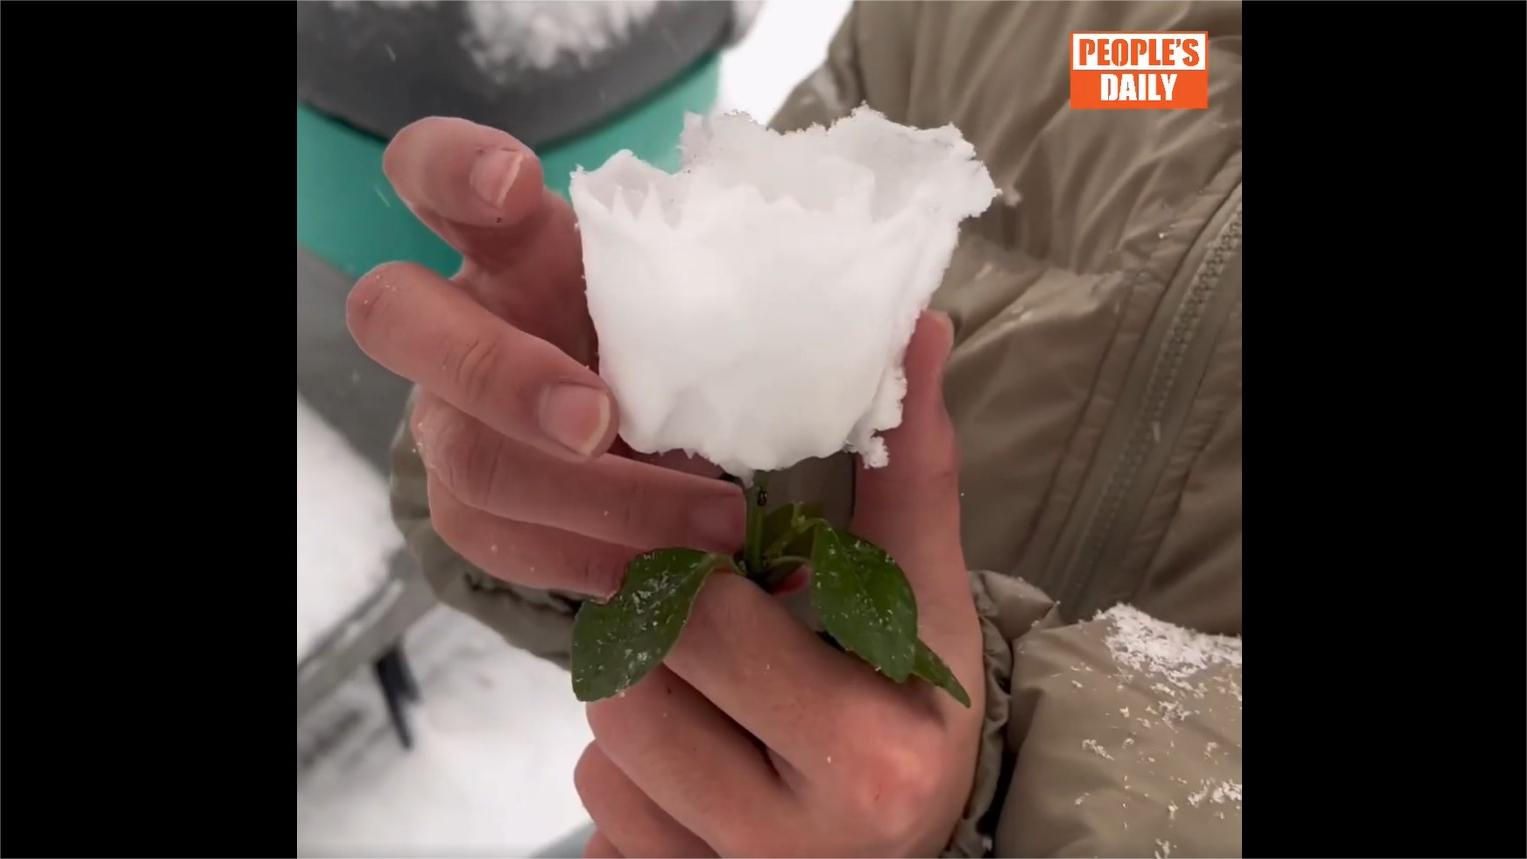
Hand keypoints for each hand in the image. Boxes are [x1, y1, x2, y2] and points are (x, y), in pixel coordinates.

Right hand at [347, 118, 744, 598]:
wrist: (643, 434)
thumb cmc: (675, 338)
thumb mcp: (694, 300)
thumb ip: (729, 293)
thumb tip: (884, 324)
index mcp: (512, 244)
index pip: (432, 172)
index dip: (453, 168)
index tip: (516, 182)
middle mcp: (456, 320)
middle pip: (397, 320)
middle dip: (498, 372)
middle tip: (599, 421)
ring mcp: (447, 418)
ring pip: (466, 459)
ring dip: (593, 500)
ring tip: (717, 523)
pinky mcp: (465, 505)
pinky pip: (500, 543)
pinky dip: (594, 560)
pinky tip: (671, 570)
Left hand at [575, 313, 985, 857]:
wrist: (909, 857)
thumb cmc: (915, 714)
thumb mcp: (928, 605)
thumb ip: (913, 476)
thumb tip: (924, 328)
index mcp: (866, 750)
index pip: (709, 618)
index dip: (695, 575)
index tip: (718, 564)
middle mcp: (797, 839)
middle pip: (639, 681)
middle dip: (664, 639)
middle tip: (714, 631)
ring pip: (604, 750)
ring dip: (642, 707)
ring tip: (714, 703)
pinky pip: (597, 817)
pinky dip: (629, 780)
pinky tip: (698, 768)